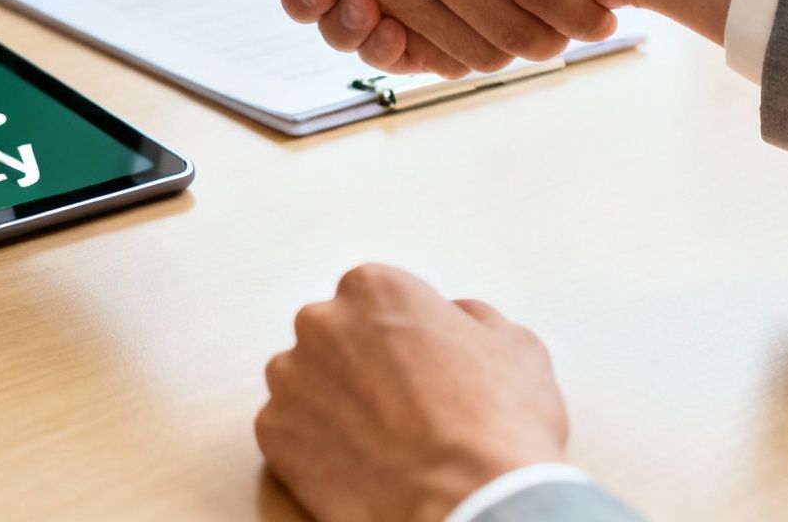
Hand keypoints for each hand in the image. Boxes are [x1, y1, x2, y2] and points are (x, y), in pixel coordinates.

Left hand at [257, 264, 570, 521]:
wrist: (472, 505)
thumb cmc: (500, 423)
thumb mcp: (514, 345)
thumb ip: (472, 316)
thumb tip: (455, 316)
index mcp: (376, 288)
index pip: (375, 299)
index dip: (401, 335)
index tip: (419, 365)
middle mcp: (322, 322)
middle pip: (334, 335)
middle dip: (359, 363)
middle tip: (400, 405)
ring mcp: (291, 379)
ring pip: (305, 381)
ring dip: (332, 401)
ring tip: (378, 439)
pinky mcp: (273, 433)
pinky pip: (288, 430)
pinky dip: (314, 446)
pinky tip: (357, 464)